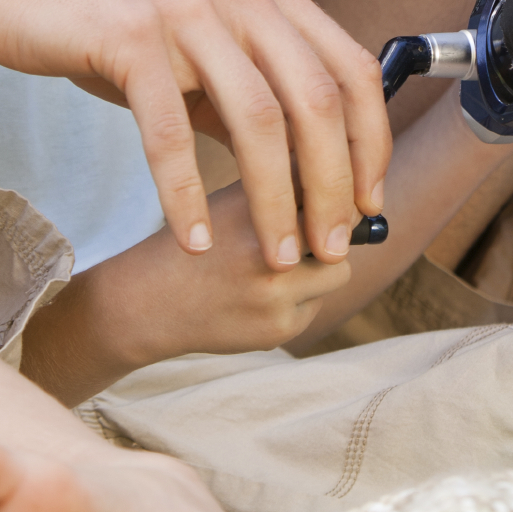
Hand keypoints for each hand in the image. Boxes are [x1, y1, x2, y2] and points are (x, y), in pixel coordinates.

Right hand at [0, 0, 389, 273]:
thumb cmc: (103, 11)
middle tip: (330, 247)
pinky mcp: (128, 38)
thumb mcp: (194, 37)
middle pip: (314, 101)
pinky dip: (187, 195)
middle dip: (332, 185)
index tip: (368, 204)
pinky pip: (170, 132)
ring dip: (275, 200)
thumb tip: (304, 166)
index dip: (369, 143)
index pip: (349, 70)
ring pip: (257, 121)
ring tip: (276, 256)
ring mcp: (185, 12)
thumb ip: (246, 86)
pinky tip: (194, 241)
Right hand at [17, 180, 353, 403]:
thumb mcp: (233, 196)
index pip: (323, 182)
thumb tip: (363, 183)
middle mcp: (263, 243)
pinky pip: (317, 305)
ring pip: (338, 269)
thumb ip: (289, 185)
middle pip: (340, 226)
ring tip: (280, 265)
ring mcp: (273, 292)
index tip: (334, 186)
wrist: (149, 302)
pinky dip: (302, 299)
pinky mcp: (278, 329)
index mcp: (251, 198)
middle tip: (308, 230)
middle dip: (331, 228)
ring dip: (321, 266)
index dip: (335, 182)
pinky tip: (264, 295)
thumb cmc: (202, 235)